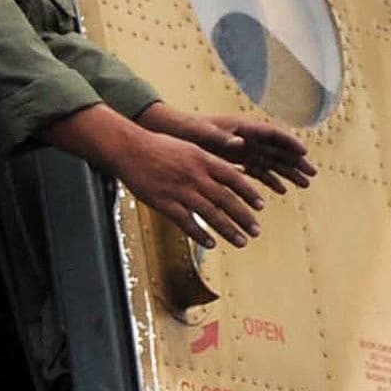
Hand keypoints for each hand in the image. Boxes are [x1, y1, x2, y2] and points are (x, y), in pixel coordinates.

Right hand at [46, 105, 266, 247]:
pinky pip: (187, 222)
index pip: (234, 178)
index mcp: (203, 159)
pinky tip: (211, 244)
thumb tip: (236, 170)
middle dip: (244, 217)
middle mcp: (195, 175)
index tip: (261, 206)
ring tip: (242, 241)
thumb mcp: (191, 147)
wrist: (130, 149)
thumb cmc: (160, 146)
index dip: (249, 193)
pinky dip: (200, 234)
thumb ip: (213, 161)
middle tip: (257, 231)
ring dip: (228, 230)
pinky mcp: (164, 203)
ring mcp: (180, 191)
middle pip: (226, 200)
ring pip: (210, 214)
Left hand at [145, 104, 319, 191]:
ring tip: (304, 184)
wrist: (175, 134)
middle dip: (295, 161)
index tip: (304, 152)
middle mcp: (248, 138)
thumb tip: (240, 142)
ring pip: (272, 161)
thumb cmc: (190, 130)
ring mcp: (245, 150)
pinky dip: (270, 179)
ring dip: (288, 172)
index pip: (272, 133)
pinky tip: (281, 190)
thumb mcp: (204, 133)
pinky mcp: (238, 161)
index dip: (289, 142)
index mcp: (243, 127)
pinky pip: (259, 171)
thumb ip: (222, 138)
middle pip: (278, 149)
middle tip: (312, 174)